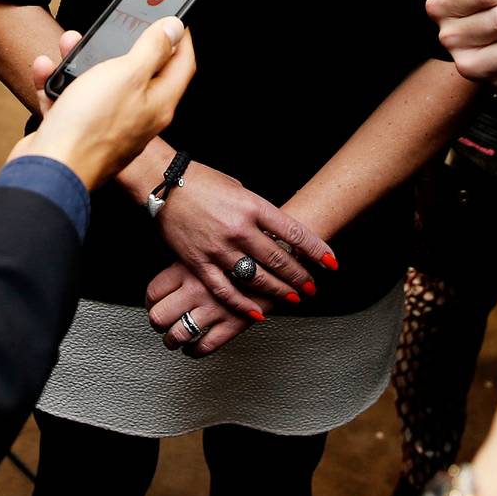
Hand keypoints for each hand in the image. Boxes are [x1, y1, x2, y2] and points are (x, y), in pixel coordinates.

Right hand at [15, 20, 198, 189]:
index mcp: (157, 104)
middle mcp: (136, 118)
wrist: (49, 170)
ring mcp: (105, 127)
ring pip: (99, 84)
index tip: (172, 19)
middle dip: (122, 46)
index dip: (181, 38)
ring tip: (70, 43)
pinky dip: (58, 84)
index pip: (182, 65)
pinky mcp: (76, 132)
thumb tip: (175, 28)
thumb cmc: (90, 127)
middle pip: (138, 73)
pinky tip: (45, 70)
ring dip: (83, 61)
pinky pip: (70, 100)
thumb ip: (152, 49)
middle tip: (114, 27)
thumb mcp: (127, 74)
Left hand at [143, 260, 253, 355]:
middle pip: (159, 317)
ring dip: (173, 341)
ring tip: (175, 340)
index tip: (155, 306)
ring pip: (177, 336)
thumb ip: (189, 266)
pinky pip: (205, 347)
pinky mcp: (233, 323)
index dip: (151, 304)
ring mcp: (214, 308)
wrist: (280, 258)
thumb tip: (169, 282)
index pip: (153, 292)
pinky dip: (195, 351)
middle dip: (159, 325)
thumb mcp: (209, 249)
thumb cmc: (244, 253)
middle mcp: (197, 289)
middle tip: (163, 325)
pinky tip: (194, 348)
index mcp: (188, 268)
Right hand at [151, 158, 333, 321]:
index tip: (330, 263)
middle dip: (300, 276)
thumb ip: (258, 213)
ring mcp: (219, 248)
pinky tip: (257, 313)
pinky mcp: (198, 262)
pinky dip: (242, 305)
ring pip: (256, 278)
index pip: (293, 232)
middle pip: (278, 259)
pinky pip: (224, 290)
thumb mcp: (240, 189)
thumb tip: (276, 232)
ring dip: (278, 291)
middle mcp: (239, 229)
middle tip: (312, 287)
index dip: (316, 250)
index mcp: (252, 206)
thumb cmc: (203, 182)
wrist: (165, 183)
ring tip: (293, 299)